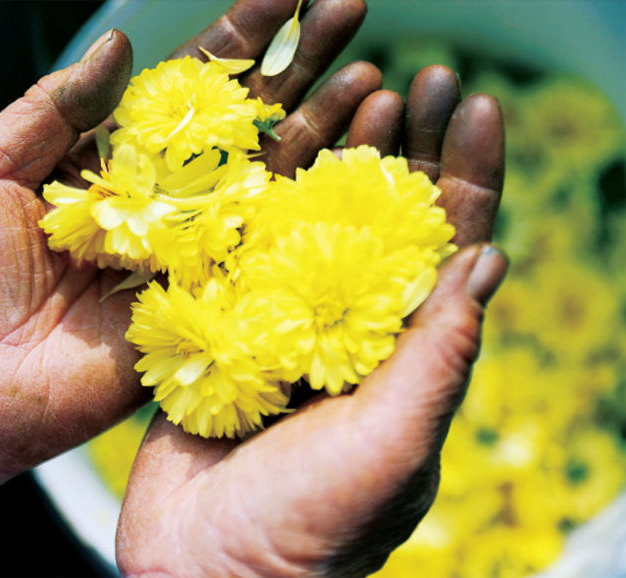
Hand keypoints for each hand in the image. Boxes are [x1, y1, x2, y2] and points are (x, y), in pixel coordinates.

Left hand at [0, 0, 380, 519]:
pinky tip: (360, 173)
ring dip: (325, 131)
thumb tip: (124, 41)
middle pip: (246, 126)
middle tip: (351, 12)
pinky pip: (264, 258)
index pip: (187, 86)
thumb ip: (53, 109)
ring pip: (270, 184)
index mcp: (111, 160)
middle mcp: (162, 203)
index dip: (240, 37)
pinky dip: (311, 217)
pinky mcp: (202, 311)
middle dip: (300, 68)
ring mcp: (188, 256)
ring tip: (375, 84)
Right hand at [116, 48, 506, 577]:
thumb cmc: (306, 529)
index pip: (452, 246)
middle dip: (407, 145)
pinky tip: (261, 150)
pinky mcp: (224, 326)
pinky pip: (244, 249)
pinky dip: (255, 196)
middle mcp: (350, 330)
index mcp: (405, 354)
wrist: (202, 568)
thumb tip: (490, 258)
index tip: (473, 102)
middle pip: (388, 218)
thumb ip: (436, 361)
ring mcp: (285, 324)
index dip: (469, 172)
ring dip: (335, 154)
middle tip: (414, 77)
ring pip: (316, 221)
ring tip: (349, 89)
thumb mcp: (388, 446)